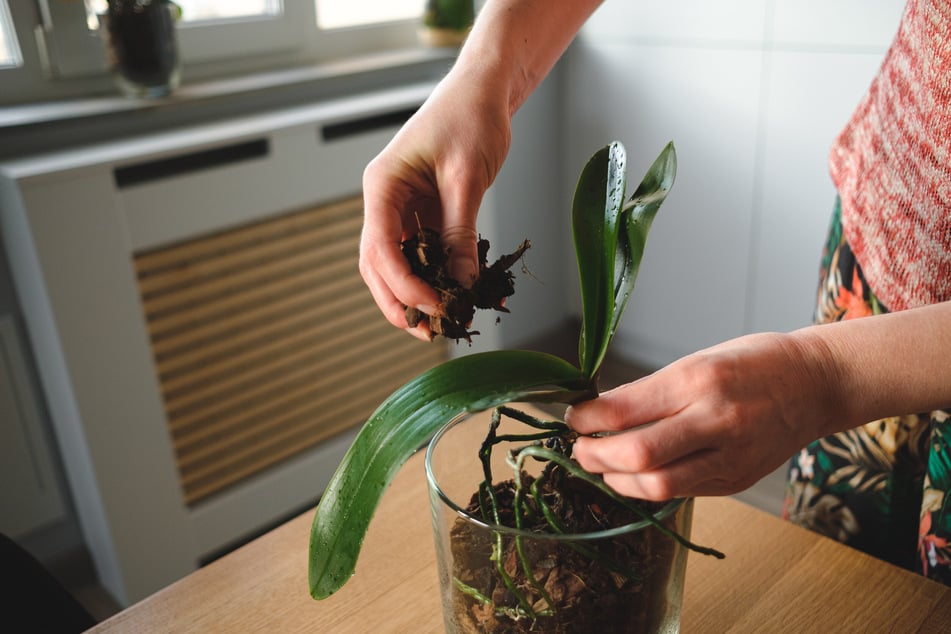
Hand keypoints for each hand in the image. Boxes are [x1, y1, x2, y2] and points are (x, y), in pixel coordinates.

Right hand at [359, 73, 511, 339]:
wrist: (483, 92)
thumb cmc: (471, 119)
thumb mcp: (467, 178)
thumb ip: (460, 233)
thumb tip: (462, 286)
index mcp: (382, 187)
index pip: (379, 248)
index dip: (403, 285)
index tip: (434, 307)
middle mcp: (384, 202)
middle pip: (377, 266)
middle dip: (400, 302)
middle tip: (431, 333)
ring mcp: (401, 210)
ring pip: (396, 265)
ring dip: (415, 296)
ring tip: (442, 324)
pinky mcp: (422, 214)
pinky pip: (422, 254)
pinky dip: (437, 277)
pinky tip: (460, 296)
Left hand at [566, 332, 840, 499]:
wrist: (816, 384)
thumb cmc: (753, 363)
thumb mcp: (698, 360)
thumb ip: (651, 392)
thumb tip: (599, 414)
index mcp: (700, 379)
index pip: (625, 409)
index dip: (587, 418)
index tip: (572, 416)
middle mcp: (716, 419)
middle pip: (637, 455)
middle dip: (594, 456)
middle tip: (578, 449)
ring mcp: (730, 456)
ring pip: (657, 485)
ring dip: (617, 480)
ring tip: (603, 465)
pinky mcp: (736, 481)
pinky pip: (681, 492)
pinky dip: (649, 487)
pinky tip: (636, 475)